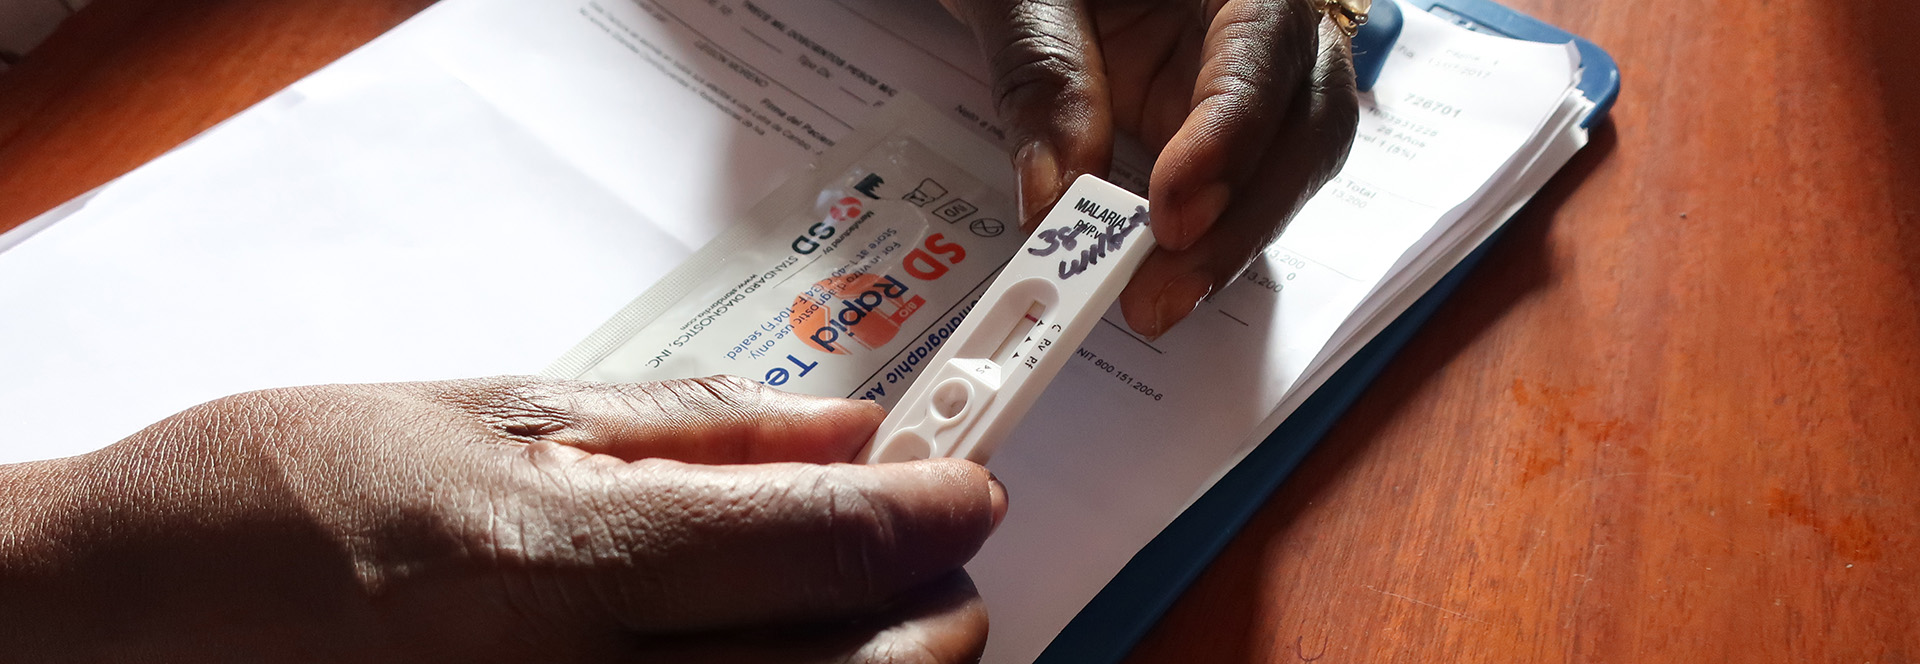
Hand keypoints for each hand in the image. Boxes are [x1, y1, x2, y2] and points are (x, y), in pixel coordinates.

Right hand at [0, 376, 1004, 662]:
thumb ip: (682, 428)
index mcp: (558, 558)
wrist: (121, 618)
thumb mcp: (488, 413)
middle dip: (930, 617)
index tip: (967, 490)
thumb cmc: (284, 493)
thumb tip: (840, 424)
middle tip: (931, 565)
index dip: (926, 515)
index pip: (817, 545)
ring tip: (859, 620)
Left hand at [944, 0, 1360, 336]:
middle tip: (1160, 292)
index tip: (1172, 212)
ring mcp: (1259, 85)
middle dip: (1240, 222)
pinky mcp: (1230, 134)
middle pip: (1307, 126)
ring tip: (1154, 301)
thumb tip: (1054, 197)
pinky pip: (1244, 194)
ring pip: (1289, 171)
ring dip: (1228, 245)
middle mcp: (1272, 28)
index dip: (1230, 138)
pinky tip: (1162, 281)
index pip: (1266, 49)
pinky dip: (1208, 242)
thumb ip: (1045, 79)